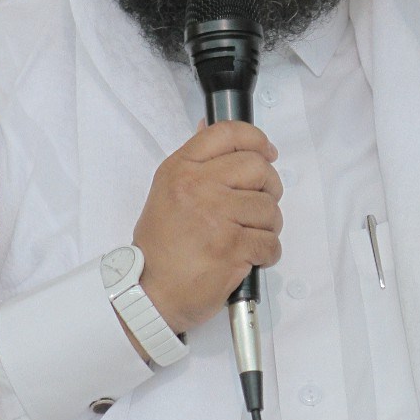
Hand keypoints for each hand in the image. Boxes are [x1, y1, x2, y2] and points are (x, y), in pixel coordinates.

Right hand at [131, 122, 281, 333]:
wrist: (150, 292)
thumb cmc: (159, 248)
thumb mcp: (166, 192)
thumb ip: (193, 162)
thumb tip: (207, 126)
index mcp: (181, 170)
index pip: (227, 134)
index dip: (256, 140)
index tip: (268, 153)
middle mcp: (198, 187)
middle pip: (258, 168)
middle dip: (269, 187)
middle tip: (260, 204)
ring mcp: (216, 217)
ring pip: (269, 208)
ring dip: (268, 226)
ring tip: (249, 236)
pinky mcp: (232, 247)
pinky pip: (270, 242)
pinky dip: (267, 253)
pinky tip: (249, 257)